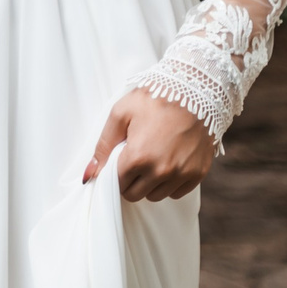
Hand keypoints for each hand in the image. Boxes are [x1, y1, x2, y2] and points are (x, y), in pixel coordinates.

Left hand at [85, 89, 213, 200]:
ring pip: (156, 196)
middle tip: (132, 161)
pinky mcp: (198, 174)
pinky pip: (177, 193)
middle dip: (129, 181)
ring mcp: (181, 174)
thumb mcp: (120, 114)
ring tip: (150, 160)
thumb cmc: (153, 99)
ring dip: (149, 184)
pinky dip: (169, 184)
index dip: (114, 173)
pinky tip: (166, 164)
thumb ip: (103, 147)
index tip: (118, 162)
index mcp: (138, 157)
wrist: (193, 91)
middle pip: (135, 194)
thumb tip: (89, 175)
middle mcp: (161, 171)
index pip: (118, 183)